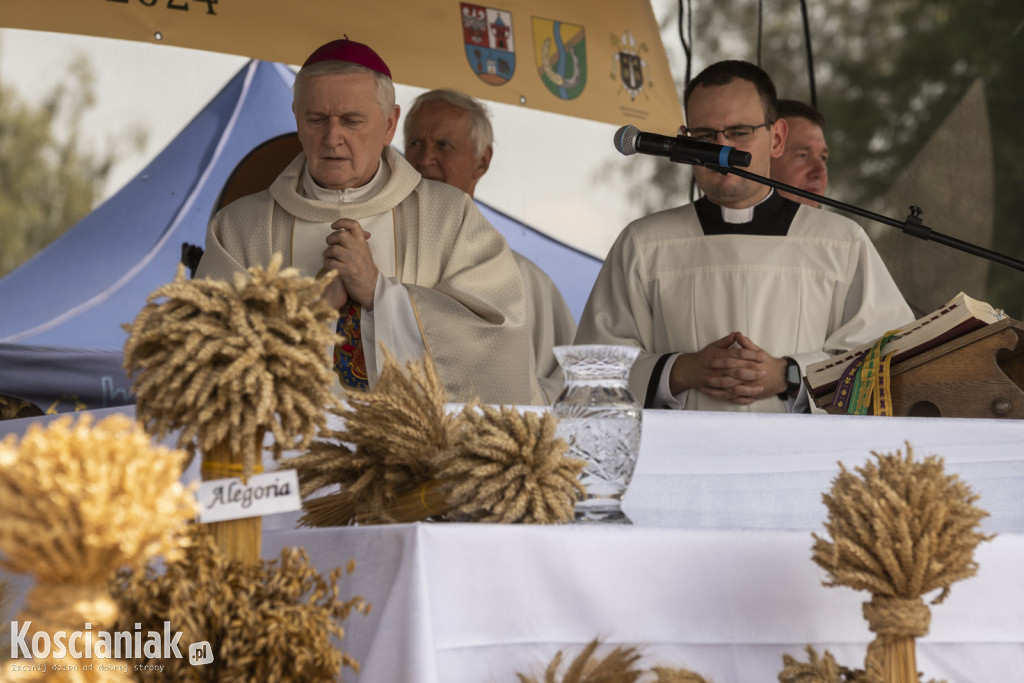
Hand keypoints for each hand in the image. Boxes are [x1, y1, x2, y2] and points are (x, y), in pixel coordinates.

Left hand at [323, 219, 377, 309]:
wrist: (373, 288)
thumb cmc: (366, 270)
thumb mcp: (365, 252)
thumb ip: (359, 241)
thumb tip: (357, 231)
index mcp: (362, 243)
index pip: (353, 225)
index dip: (342, 222)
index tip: (334, 226)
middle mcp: (358, 249)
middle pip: (340, 235)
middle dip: (331, 239)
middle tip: (330, 245)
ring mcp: (352, 260)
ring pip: (333, 249)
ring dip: (327, 254)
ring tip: (329, 258)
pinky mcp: (347, 271)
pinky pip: (330, 263)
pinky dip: (327, 264)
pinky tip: (330, 266)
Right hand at [669, 332, 784, 404]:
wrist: (690, 370)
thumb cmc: (704, 357)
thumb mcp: (713, 347)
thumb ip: (725, 341)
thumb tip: (736, 334)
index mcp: (718, 356)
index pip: (737, 354)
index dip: (751, 355)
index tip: (763, 357)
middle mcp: (717, 369)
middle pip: (736, 371)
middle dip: (751, 372)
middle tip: (764, 372)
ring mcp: (715, 381)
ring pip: (733, 386)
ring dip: (747, 388)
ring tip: (761, 388)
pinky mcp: (715, 391)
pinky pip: (729, 396)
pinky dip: (740, 399)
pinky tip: (751, 399)